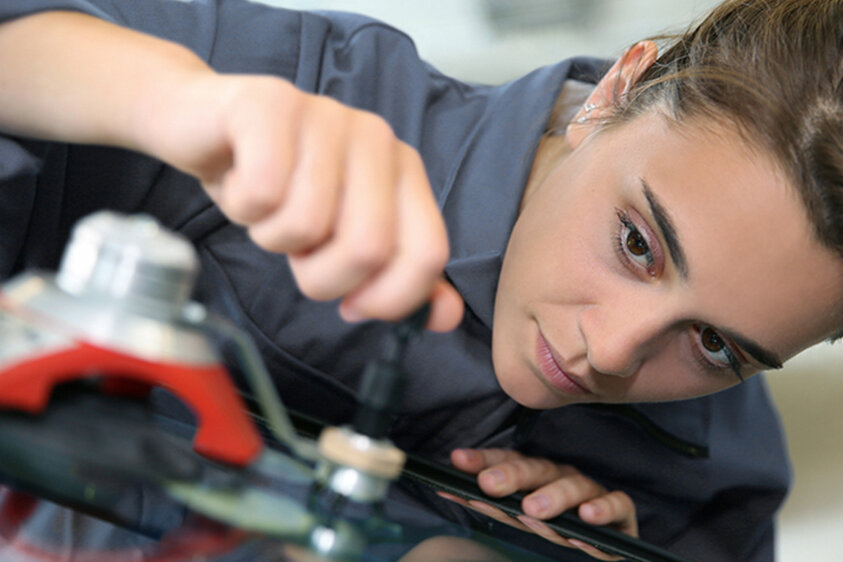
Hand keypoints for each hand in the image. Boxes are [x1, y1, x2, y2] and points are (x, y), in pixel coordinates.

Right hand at [137, 72, 462, 331]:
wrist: (203, 126)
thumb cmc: (277, 186)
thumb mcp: (339, 237)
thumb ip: (397, 276)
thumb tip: (444, 317)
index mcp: (403, 171)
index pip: (427, 254)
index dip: (389, 298)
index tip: (352, 304)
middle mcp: (376, 138)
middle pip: (368, 249)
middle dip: (320, 276)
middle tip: (297, 249)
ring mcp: (328, 116)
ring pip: (306, 225)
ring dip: (272, 236)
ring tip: (267, 206)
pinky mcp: (272, 104)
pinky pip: (263, 193)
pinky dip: (241, 207)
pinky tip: (240, 181)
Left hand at [444, 448, 637, 560]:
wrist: (603, 547)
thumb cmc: (558, 527)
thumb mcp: (520, 517)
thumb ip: (491, 503)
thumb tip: (447, 489)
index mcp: (537, 477)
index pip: (509, 461)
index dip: (483, 460)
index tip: (458, 461)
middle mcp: (563, 479)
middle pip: (538, 470)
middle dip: (512, 476)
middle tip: (489, 486)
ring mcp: (592, 494)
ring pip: (574, 486)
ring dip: (553, 496)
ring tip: (533, 510)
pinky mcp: (621, 514)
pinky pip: (617, 505)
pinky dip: (603, 509)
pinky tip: (587, 517)